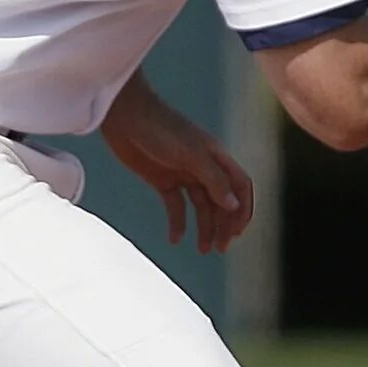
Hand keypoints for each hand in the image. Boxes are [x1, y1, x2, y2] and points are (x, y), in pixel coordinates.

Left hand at [102, 78, 255, 253]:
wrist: (125, 117)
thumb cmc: (161, 128)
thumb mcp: (191, 155)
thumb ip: (213, 180)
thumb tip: (233, 206)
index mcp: (216, 157)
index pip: (240, 186)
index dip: (243, 209)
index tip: (236, 233)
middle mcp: (203, 167)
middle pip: (222, 201)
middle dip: (224, 225)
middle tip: (220, 248)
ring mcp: (183, 174)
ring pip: (201, 206)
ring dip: (204, 228)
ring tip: (202, 250)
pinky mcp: (162, 180)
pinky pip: (175, 206)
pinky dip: (177, 223)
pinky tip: (175, 239)